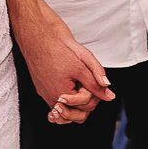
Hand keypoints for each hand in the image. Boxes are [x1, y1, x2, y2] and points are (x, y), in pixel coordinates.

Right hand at [14, 0, 113, 121]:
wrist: (38, 35)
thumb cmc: (58, 47)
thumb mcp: (83, 63)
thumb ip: (96, 81)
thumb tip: (109, 95)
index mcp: (62, 94)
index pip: (87, 106)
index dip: (96, 92)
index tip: (93, 78)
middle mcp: (51, 99)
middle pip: (77, 113)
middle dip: (88, 100)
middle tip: (90, 82)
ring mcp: (45, 95)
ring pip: (68, 110)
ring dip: (79, 102)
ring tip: (83, 84)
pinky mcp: (43, 90)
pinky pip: (58, 104)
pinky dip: (69, 100)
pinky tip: (74, 89)